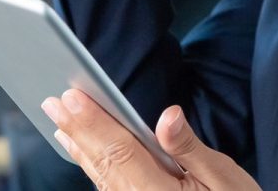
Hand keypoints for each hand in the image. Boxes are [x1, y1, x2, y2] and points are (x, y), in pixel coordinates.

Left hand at [42, 89, 260, 190]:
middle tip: (53, 101)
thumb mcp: (225, 179)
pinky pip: (108, 188)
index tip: (72, 96)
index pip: (120, 151)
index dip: (94, 122)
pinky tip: (84, 152)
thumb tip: (167, 117)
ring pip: (101, 177)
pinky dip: (93, 166)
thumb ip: (191, 148)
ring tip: (60, 122)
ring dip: (79, 148)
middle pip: (103, 163)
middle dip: (77, 130)